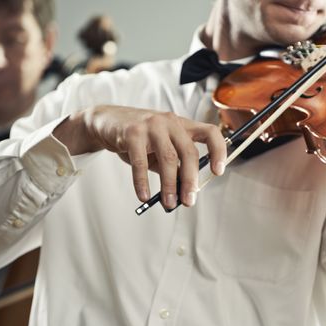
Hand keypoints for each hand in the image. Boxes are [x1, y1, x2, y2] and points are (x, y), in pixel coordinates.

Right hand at [53, 105, 226, 207]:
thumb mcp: (161, 149)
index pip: (210, 133)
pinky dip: (142, 182)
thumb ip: (175, 166)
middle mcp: (171, 122)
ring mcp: (152, 125)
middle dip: (191, 180)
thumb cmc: (139, 139)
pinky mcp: (132, 133)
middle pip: (189, 152)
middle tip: (189, 201)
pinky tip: (144, 195)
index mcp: (183, 125)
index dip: (219, 151)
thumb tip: (187, 191)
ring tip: (169, 203)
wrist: (106, 122)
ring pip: (168, 159)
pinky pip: (140, 162)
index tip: (218, 172)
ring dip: (170, 185)